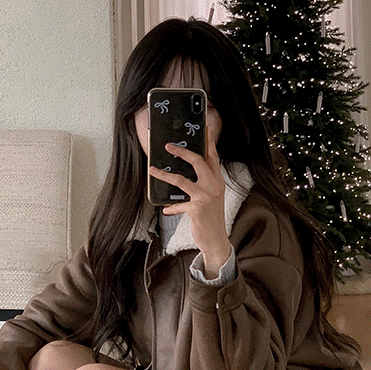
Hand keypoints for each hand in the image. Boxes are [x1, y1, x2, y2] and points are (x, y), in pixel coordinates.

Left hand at [149, 125, 230, 276]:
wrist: (216, 241)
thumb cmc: (211, 219)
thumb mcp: (210, 199)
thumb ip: (201, 186)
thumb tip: (183, 176)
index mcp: (218, 182)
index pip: (213, 157)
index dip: (209, 141)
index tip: (205, 127)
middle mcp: (214, 186)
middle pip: (198, 161)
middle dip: (182, 152)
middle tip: (168, 146)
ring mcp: (206, 197)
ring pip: (182, 180)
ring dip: (165, 175)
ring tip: (152, 170)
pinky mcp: (197, 208)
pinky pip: (178, 203)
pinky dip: (171, 207)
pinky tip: (166, 210)